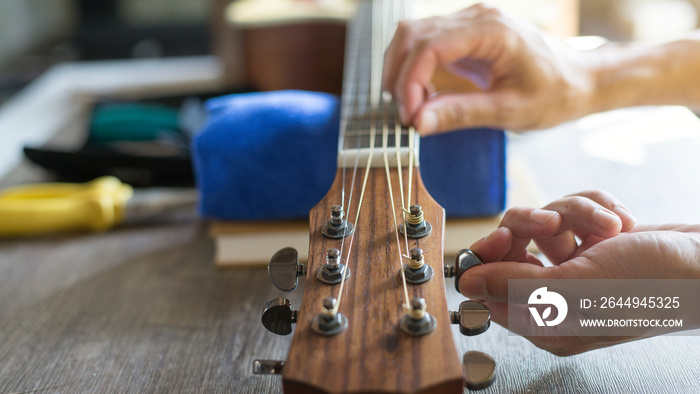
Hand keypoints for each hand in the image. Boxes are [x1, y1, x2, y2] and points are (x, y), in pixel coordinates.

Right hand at [382, 3, 593, 133]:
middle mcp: (477, 17)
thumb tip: (418, 121)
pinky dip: (414, 70)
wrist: (579, 80)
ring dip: (402, 71)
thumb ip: (461, 113)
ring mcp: (470, 23)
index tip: (409, 117)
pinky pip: (425, 45)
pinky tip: (423, 97)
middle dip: (398, 76)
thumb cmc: (554, 94)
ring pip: (412, 36)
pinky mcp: (465, 35)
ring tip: (411, 108)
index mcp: (492, 30)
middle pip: (412, 34)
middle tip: (405, 116)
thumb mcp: (509, 111)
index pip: (429, 46)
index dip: (409, 82)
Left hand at [459, 190, 699, 354]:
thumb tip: (466, 284)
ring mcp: (575, 266)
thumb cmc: (651, 284)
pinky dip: (597, 208)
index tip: (504, 240)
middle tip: (553, 222)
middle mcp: (554, 294)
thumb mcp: (575, 287)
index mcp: (544, 320)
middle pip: (510, 244)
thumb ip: (513, 286)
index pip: (488, 286)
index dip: (489, 258)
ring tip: (609, 227)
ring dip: (576, 213)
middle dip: (536, 224)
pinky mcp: (593, 242)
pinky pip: (572, 210)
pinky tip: (621, 223)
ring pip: (544, 220)